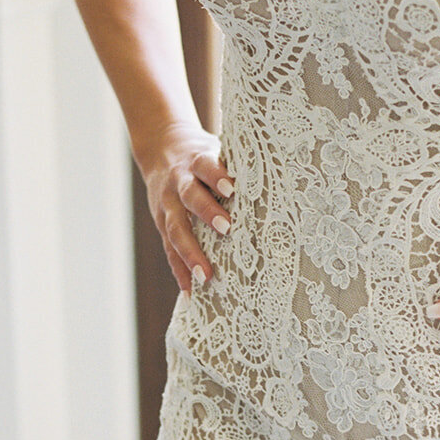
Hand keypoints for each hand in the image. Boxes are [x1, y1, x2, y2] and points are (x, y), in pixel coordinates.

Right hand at [140, 123, 234, 294]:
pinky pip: (169, 249)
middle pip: (190, 197)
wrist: (161, 148)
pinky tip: (190, 291)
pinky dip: (179, 270)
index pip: (206, 166)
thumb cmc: (202, 156)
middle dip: (206, 213)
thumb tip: (278, 179)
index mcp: (197, 161)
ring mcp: (167, 205)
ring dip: (190, 254)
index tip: (232, 190)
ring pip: (176, 229)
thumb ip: (236, 165)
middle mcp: (179, 183)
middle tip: (226, 229)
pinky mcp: (161, 223)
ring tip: (205, 276)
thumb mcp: (216, 150)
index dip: (217, 176)